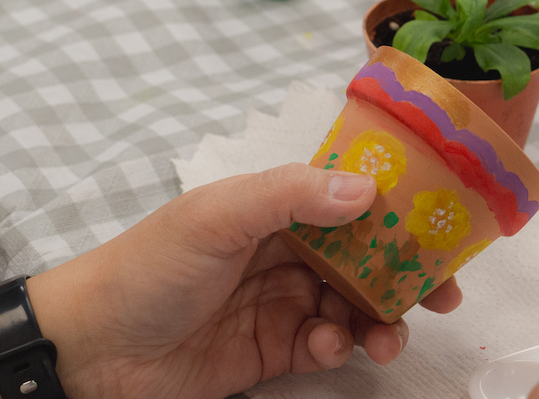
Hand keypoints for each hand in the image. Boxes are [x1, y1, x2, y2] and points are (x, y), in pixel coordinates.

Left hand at [28, 163, 462, 398]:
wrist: (93, 350)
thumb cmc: (149, 268)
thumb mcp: (214, 216)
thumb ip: (288, 196)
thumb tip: (367, 187)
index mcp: (269, 207)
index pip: (346, 199)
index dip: (396, 210)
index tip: (443, 226)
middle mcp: (282, 250)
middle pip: (363, 256)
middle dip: (405, 273)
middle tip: (444, 295)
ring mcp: (279, 302)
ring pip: (353, 306)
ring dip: (379, 319)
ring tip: (385, 337)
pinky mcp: (273, 352)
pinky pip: (327, 346)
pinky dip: (339, 348)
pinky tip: (326, 349)